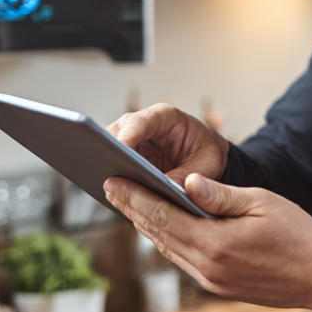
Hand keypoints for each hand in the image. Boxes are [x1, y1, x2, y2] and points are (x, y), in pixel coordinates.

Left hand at [103, 172, 311, 311]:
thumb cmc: (297, 234)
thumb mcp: (261, 203)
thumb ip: (220, 194)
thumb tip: (185, 182)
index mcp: (216, 243)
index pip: (163, 216)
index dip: (135, 198)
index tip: (113, 181)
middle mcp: (207, 267)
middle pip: (158, 234)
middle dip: (133, 209)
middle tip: (110, 187)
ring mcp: (211, 281)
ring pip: (167, 249)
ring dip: (146, 226)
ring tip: (128, 203)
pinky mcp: (218, 286)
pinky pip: (182, 260)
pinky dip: (166, 240)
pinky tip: (160, 226)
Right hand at [107, 104, 228, 184]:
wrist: (203, 156)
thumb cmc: (207, 153)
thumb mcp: (206, 164)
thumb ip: (186, 176)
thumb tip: (166, 192)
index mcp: (166, 117)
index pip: (142, 121)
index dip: (130, 133)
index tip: (120, 147)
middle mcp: (143, 125)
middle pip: (118, 133)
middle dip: (110, 150)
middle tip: (105, 170)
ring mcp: (131, 140)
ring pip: (108, 148)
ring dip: (106, 165)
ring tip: (105, 185)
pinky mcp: (125, 157)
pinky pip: (111, 164)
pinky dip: (110, 177)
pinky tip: (111, 194)